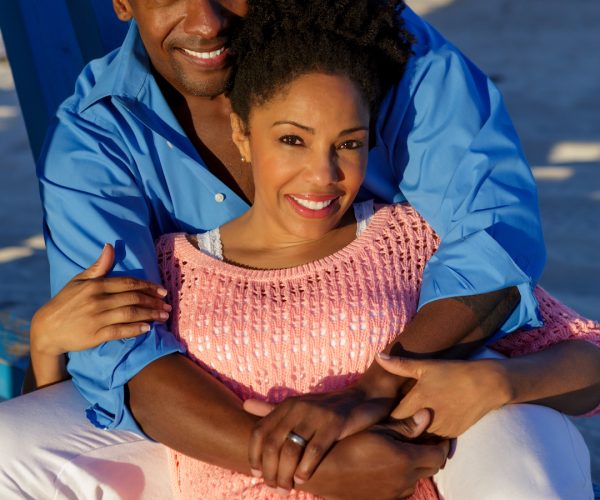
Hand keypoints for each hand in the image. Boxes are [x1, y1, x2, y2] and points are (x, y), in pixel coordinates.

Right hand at [30, 244, 170, 355]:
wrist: (47, 328)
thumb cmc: (66, 302)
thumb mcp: (79, 280)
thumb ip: (98, 266)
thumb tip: (110, 246)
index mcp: (96, 285)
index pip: (128, 283)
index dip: (148, 286)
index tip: (163, 290)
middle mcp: (98, 301)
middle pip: (133, 298)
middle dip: (154, 302)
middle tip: (168, 305)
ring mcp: (97, 318)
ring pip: (130, 314)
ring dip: (150, 315)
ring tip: (164, 316)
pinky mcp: (95, 335)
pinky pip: (120, 331)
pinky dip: (136, 329)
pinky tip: (148, 328)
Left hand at [243, 386, 397, 491]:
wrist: (361, 399)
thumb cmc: (325, 408)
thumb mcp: (298, 407)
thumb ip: (272, 410)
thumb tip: (244, 406)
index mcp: (287, 405)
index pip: (259, 431)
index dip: (253, 455)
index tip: (256, 473)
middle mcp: (298, 407)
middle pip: (271, 444)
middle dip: (269, 470)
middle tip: (274, 486)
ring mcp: (315, 415)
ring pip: (290, 450)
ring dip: (285, 474)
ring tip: (287, 486)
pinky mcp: (334, 423)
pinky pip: (314, 451)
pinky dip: (305, 469)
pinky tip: (303, 479)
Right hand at [299, 425, 448, 498]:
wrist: (323, 471)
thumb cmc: (348, 443)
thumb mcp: (376, 428)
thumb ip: (404, 425)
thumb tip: (428, 414)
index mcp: (406, 460)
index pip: (439, 455)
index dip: (442, 444)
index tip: (439, 435)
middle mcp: (405, 481)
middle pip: (431, 468)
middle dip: (431, 454)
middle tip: (425, 441)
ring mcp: (394, 494)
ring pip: (416, 480)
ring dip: (416, 467)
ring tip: (405, 452)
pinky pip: (402, 490)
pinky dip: (403, 478)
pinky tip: (389, 467)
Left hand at [376, 354, 510, 436]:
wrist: (487, 384)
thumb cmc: (454, 372)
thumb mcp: (426, 366)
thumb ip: (399, 365)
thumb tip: (378, 356)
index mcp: (416, 402)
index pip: (392, 419)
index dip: (385, 419)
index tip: (380, 416)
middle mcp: (427, 420)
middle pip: (404, 432)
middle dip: (397, 430)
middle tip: (389, 426)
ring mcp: (440, 430)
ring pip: (418, 439)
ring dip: (412, 436)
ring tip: (403, 431)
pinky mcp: (452, 436)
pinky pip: (433, 442)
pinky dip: (427, 438)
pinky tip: (422, 432)